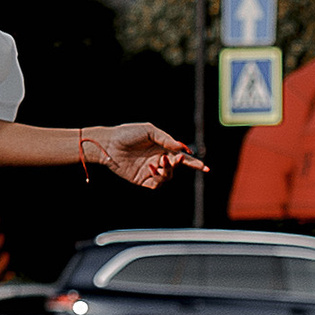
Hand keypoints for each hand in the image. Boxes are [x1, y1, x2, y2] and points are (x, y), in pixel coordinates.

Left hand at [84, 123, 205, 192]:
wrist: (109, 144)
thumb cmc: (127, 133)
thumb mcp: (149, 131)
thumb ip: (166, 139)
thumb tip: (182, 148)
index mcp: (162, 147)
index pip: (181, 156)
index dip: (194, 163)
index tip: (205, 168)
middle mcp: (158, 159)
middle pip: (177, 167)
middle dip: (181, 165)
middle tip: (176, 159)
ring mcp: (151, 170)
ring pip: (168, 176)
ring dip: (168, 170)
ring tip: (161, 162)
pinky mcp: (142, 179)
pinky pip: (156, 183)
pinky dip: (158, 177)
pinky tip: (151, 168)